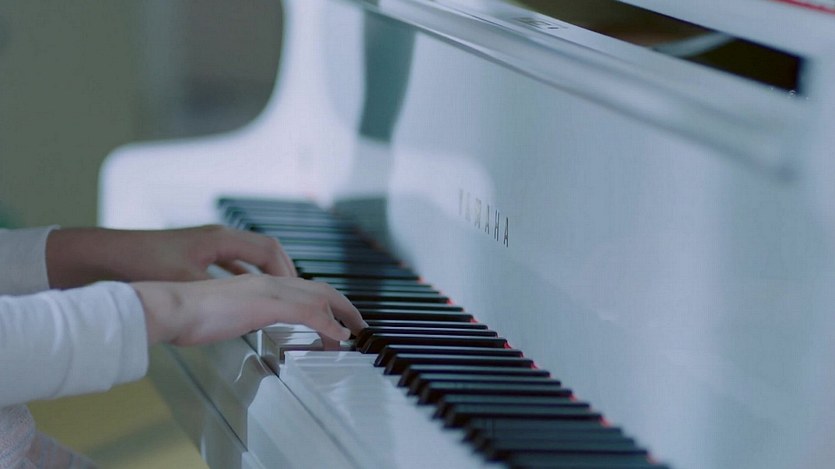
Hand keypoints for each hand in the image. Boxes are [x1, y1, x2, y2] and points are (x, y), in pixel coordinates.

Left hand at [47, 225, 296, 287]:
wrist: (106, 255)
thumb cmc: (142, 262)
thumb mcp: (186, 282)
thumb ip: (218, 294)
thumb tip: (244, 310)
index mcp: (220, 239)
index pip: (268, 249)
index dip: (286, 269)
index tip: (297, 288)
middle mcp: (216, 237)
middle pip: (263, 249)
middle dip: (282, 270)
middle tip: (296, 291)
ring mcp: (205, 245)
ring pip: (247, 255)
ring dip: (264, 272)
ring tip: (277, 292)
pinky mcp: (193, 255)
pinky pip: (230, 262)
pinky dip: (244, 275)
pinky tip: (242, 292)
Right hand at [132, 275, 367, 348]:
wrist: (169, 306)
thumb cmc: (184, 313)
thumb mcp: (220, 314)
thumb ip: (237, 315)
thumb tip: (244, 324)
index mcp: (256, 282)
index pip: (300, 287)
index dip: (322, 301)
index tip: (334, 317)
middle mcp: (267, 281)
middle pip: (318, 288)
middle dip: (343, 305)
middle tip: (358, 324)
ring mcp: (268, 290)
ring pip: (319, 298)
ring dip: (342, 316)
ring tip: (356, 334)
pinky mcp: (267, 304)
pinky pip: (310, 313)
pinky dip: (329, 325)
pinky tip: (339, 338)